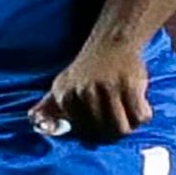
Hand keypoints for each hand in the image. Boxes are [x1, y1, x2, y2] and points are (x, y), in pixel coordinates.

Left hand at [29, 41, 153, 140]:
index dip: (96, 131)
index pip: (83, 132)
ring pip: (122, 128)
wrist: (111, 41)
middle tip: (119, 118)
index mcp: (65, 96)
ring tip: (129, 112)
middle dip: (114, 130)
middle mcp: (84, 92)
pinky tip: (139, 104)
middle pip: (104, 132)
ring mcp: (108, 88)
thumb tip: (33, 120)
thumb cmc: (87, 69)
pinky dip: (143, 115)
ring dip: (130, 124)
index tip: (101, 121)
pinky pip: (140, 116)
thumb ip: (48, 106)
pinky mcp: (130, 85)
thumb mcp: (63, 85)